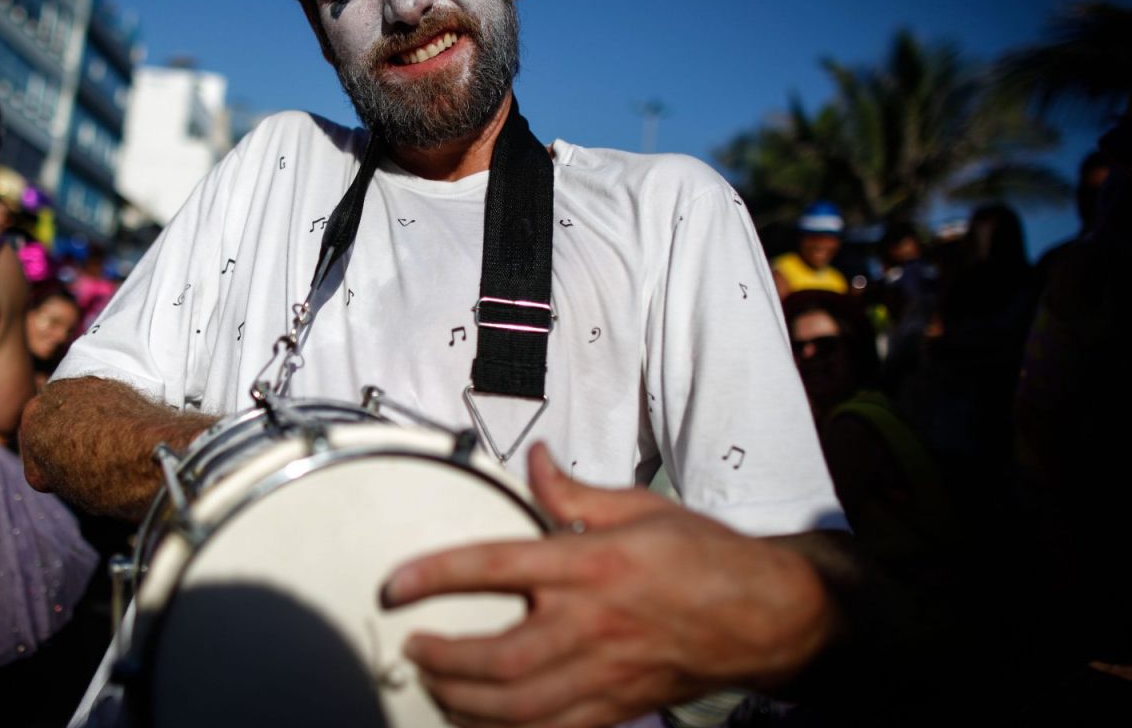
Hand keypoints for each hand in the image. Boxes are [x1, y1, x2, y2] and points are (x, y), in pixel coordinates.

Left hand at [381, 443, 833, 727]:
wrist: (766, 614)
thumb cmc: (706, 556)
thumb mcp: (640, 506)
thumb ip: (574, 490)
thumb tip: (534, 462)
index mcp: (593, 565)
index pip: (496, 565)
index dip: (437, 575)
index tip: (397, 584)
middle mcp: (593, 624)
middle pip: (500, 658)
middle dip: (444, 658)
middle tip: (412, 646)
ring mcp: (605, 673)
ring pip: (520, 708)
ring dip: (465, 702)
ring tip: (435, 686)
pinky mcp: (619, 705)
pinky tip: (481, 723)